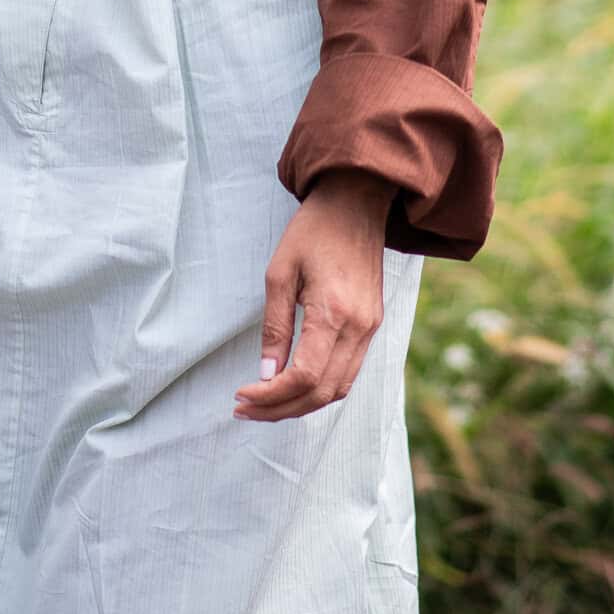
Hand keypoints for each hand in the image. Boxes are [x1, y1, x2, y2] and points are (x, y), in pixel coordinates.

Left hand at [232, 169, 393, 422]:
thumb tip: (266, 375)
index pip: (304, 377)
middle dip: (281, 409)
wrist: (356, 204)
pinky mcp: (372, 325)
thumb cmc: (313, 231)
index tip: (241, 395)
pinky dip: (321, 389)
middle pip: (322, 393)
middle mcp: (359, 328)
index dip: (270, 396)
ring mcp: (370, 329)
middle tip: (246, 409)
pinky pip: (349, 373)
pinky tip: (294, 386)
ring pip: (339, 390)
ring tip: (265, 403)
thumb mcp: (280, 273)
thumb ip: (275, 327)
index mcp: (333, 313)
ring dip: (301, 405)